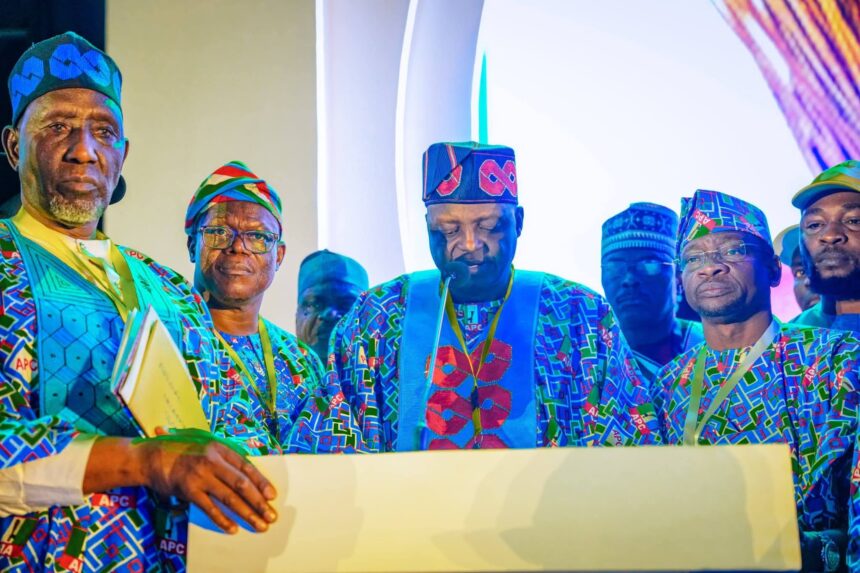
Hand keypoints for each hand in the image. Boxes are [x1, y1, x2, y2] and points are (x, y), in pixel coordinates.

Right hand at [137, 434, 276, 533]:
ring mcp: (201, 476)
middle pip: (242, 484)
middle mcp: (212, 461)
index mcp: (220, 449)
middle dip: (259, 502)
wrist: (150, 456)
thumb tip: (245, 476)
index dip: (261, 482)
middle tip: (271, 516)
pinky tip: (233, 528)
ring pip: (230, 497)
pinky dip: (223, 519)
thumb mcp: (205, 446)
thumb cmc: (180, 451)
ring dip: (247, 513)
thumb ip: (223, 459)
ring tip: (259, 524)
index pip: (246, 467)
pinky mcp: (189, 490)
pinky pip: (210, 508)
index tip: (272, 496)